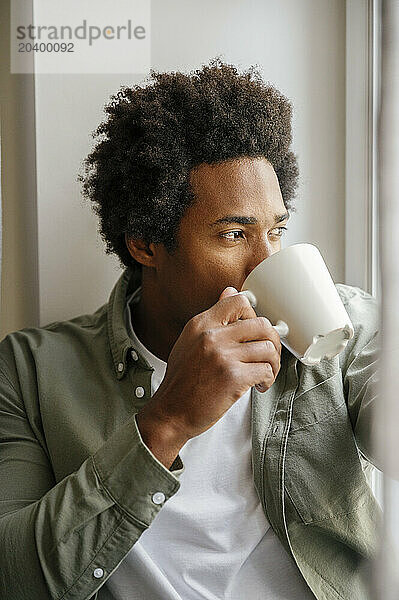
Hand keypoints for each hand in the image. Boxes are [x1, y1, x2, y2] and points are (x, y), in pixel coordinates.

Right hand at [137, 287, 280, 453]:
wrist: (171, 412)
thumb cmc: (182, 381)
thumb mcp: (190, 341)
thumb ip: (213, 318)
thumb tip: (230, 291)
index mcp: (201, 324)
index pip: (239, 301)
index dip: (254, 315)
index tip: (254, 332)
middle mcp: (212, 336)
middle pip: (262, 324)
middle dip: (272, 341)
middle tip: (267, 355)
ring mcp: (223, 356)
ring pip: (268, 348)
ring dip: (272, 364)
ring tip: (262, 373)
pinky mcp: (233, 377)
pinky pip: (266, 370)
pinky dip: (267, 380)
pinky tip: (258, 385)